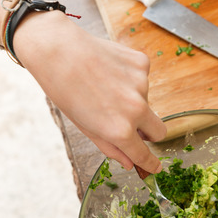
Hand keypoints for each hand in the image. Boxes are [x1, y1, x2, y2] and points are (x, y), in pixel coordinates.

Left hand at [16, 12, 166, 173]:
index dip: (150, 163)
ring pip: (147, 101)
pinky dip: (130, 79)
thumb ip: (110, 147)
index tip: (155, 167)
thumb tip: (129, 162)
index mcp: (120, 130)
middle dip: (150, 133)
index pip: (144, 154)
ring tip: (104, 87)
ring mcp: (142, 85)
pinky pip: (142, 79)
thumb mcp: (85, 127)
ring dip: (133, 99)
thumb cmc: (65, 90)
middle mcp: (136, 109)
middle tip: (132, 126)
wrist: (58, 51)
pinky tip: (110, 71)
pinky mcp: (142, 64)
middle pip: (159, 131)